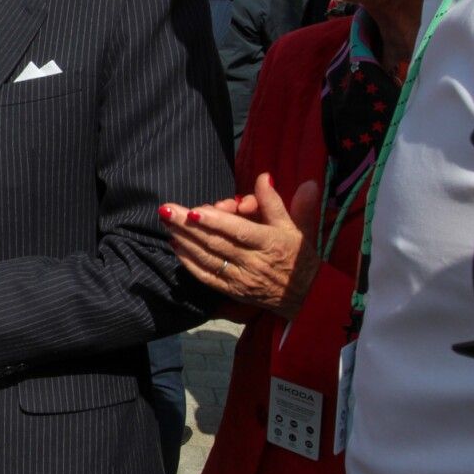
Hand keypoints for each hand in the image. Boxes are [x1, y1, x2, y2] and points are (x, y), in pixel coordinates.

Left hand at [160, 172, 321, 319]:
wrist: (307, 296)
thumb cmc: (299, 256)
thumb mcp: (296, 226)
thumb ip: (275, 202)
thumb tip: (265, 176)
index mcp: (270, 243)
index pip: (239, 231)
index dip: (216, 221)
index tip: (194, 210)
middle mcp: (253, 262)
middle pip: (216, 242)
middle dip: (188, 226)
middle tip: (166, 210)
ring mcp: (241, 279)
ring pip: (208, 258)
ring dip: (184, 240)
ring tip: (166, 223)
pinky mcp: (233, 291)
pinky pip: (207, 277)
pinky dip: (189, 262)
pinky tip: (175, 246)